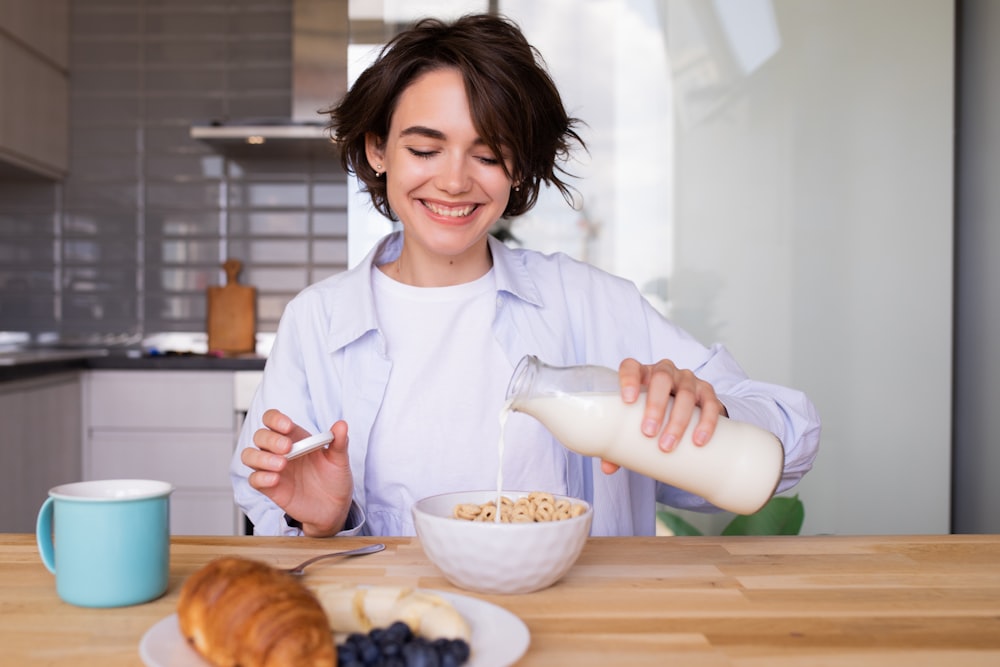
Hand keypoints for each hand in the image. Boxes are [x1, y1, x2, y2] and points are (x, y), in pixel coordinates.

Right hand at [242, 409, 353, 536]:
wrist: (334, 507)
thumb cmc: (334, 479)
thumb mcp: (339, 460)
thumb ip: (339, 442)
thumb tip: (341, 425)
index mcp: (295, 437)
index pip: (273, 419)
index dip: (275, 419)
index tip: (288, 426)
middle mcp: (279, 451)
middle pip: (260, 436)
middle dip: (270, 439)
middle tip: (287, 448)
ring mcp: (272, 469)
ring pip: (249, 456)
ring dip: (261, 457)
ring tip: (282, 464)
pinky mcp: (270, 488)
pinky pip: (254, 479)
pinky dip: (261, 477)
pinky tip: (276, 479)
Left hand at [601, 358, 726, 474]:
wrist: (681, 411)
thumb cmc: (648, 414)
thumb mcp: (634, 423)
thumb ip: (619, 442)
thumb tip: (608, 468)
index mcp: (641, 374)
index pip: (631, 367)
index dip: (629, 379)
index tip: (627, 400)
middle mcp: (665, 372)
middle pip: (661, 379)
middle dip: (655, 405)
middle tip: (648, 432)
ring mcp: (688, 380)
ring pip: (685, 393)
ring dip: (678, 420)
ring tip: (668, 445)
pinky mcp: (707, 393)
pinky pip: (710, 403)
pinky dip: (706, 422)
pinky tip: (699, 439)